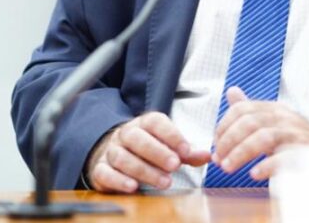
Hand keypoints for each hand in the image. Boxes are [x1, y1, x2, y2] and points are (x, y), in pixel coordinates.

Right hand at [85, 112, 210, 192]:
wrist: (115, 152)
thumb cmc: (148, 149)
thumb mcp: (169, 147)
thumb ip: (186, 152)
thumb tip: (207, 156)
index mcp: (144, 124)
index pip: (156, 122)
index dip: (171, 135)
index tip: (186, 151)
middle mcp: (126, 134)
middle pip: (137, 138)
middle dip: (157, 152)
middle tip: (174, 166)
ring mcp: (111, 151)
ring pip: (122, 157)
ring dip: (143, 170)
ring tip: (163, 182)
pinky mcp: (100, 169)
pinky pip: (104, 172)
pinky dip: (118, 180)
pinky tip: (133, 187)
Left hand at [211, 87, 308, 181]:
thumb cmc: (298, 139)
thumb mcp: (274, 120)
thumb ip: (251, 109)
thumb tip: (231, 92)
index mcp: (274, 109)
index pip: (243, 109)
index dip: (224, 126)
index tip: (216, 144)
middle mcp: (284, 117)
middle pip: (250, 122)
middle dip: (229, 141)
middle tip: (219, 160)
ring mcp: (295, 134)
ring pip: (263, 137)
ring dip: (241, 153)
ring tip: (228, 167)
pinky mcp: (304, 152)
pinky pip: (284, 156)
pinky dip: (267, 165)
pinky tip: (255, 173)